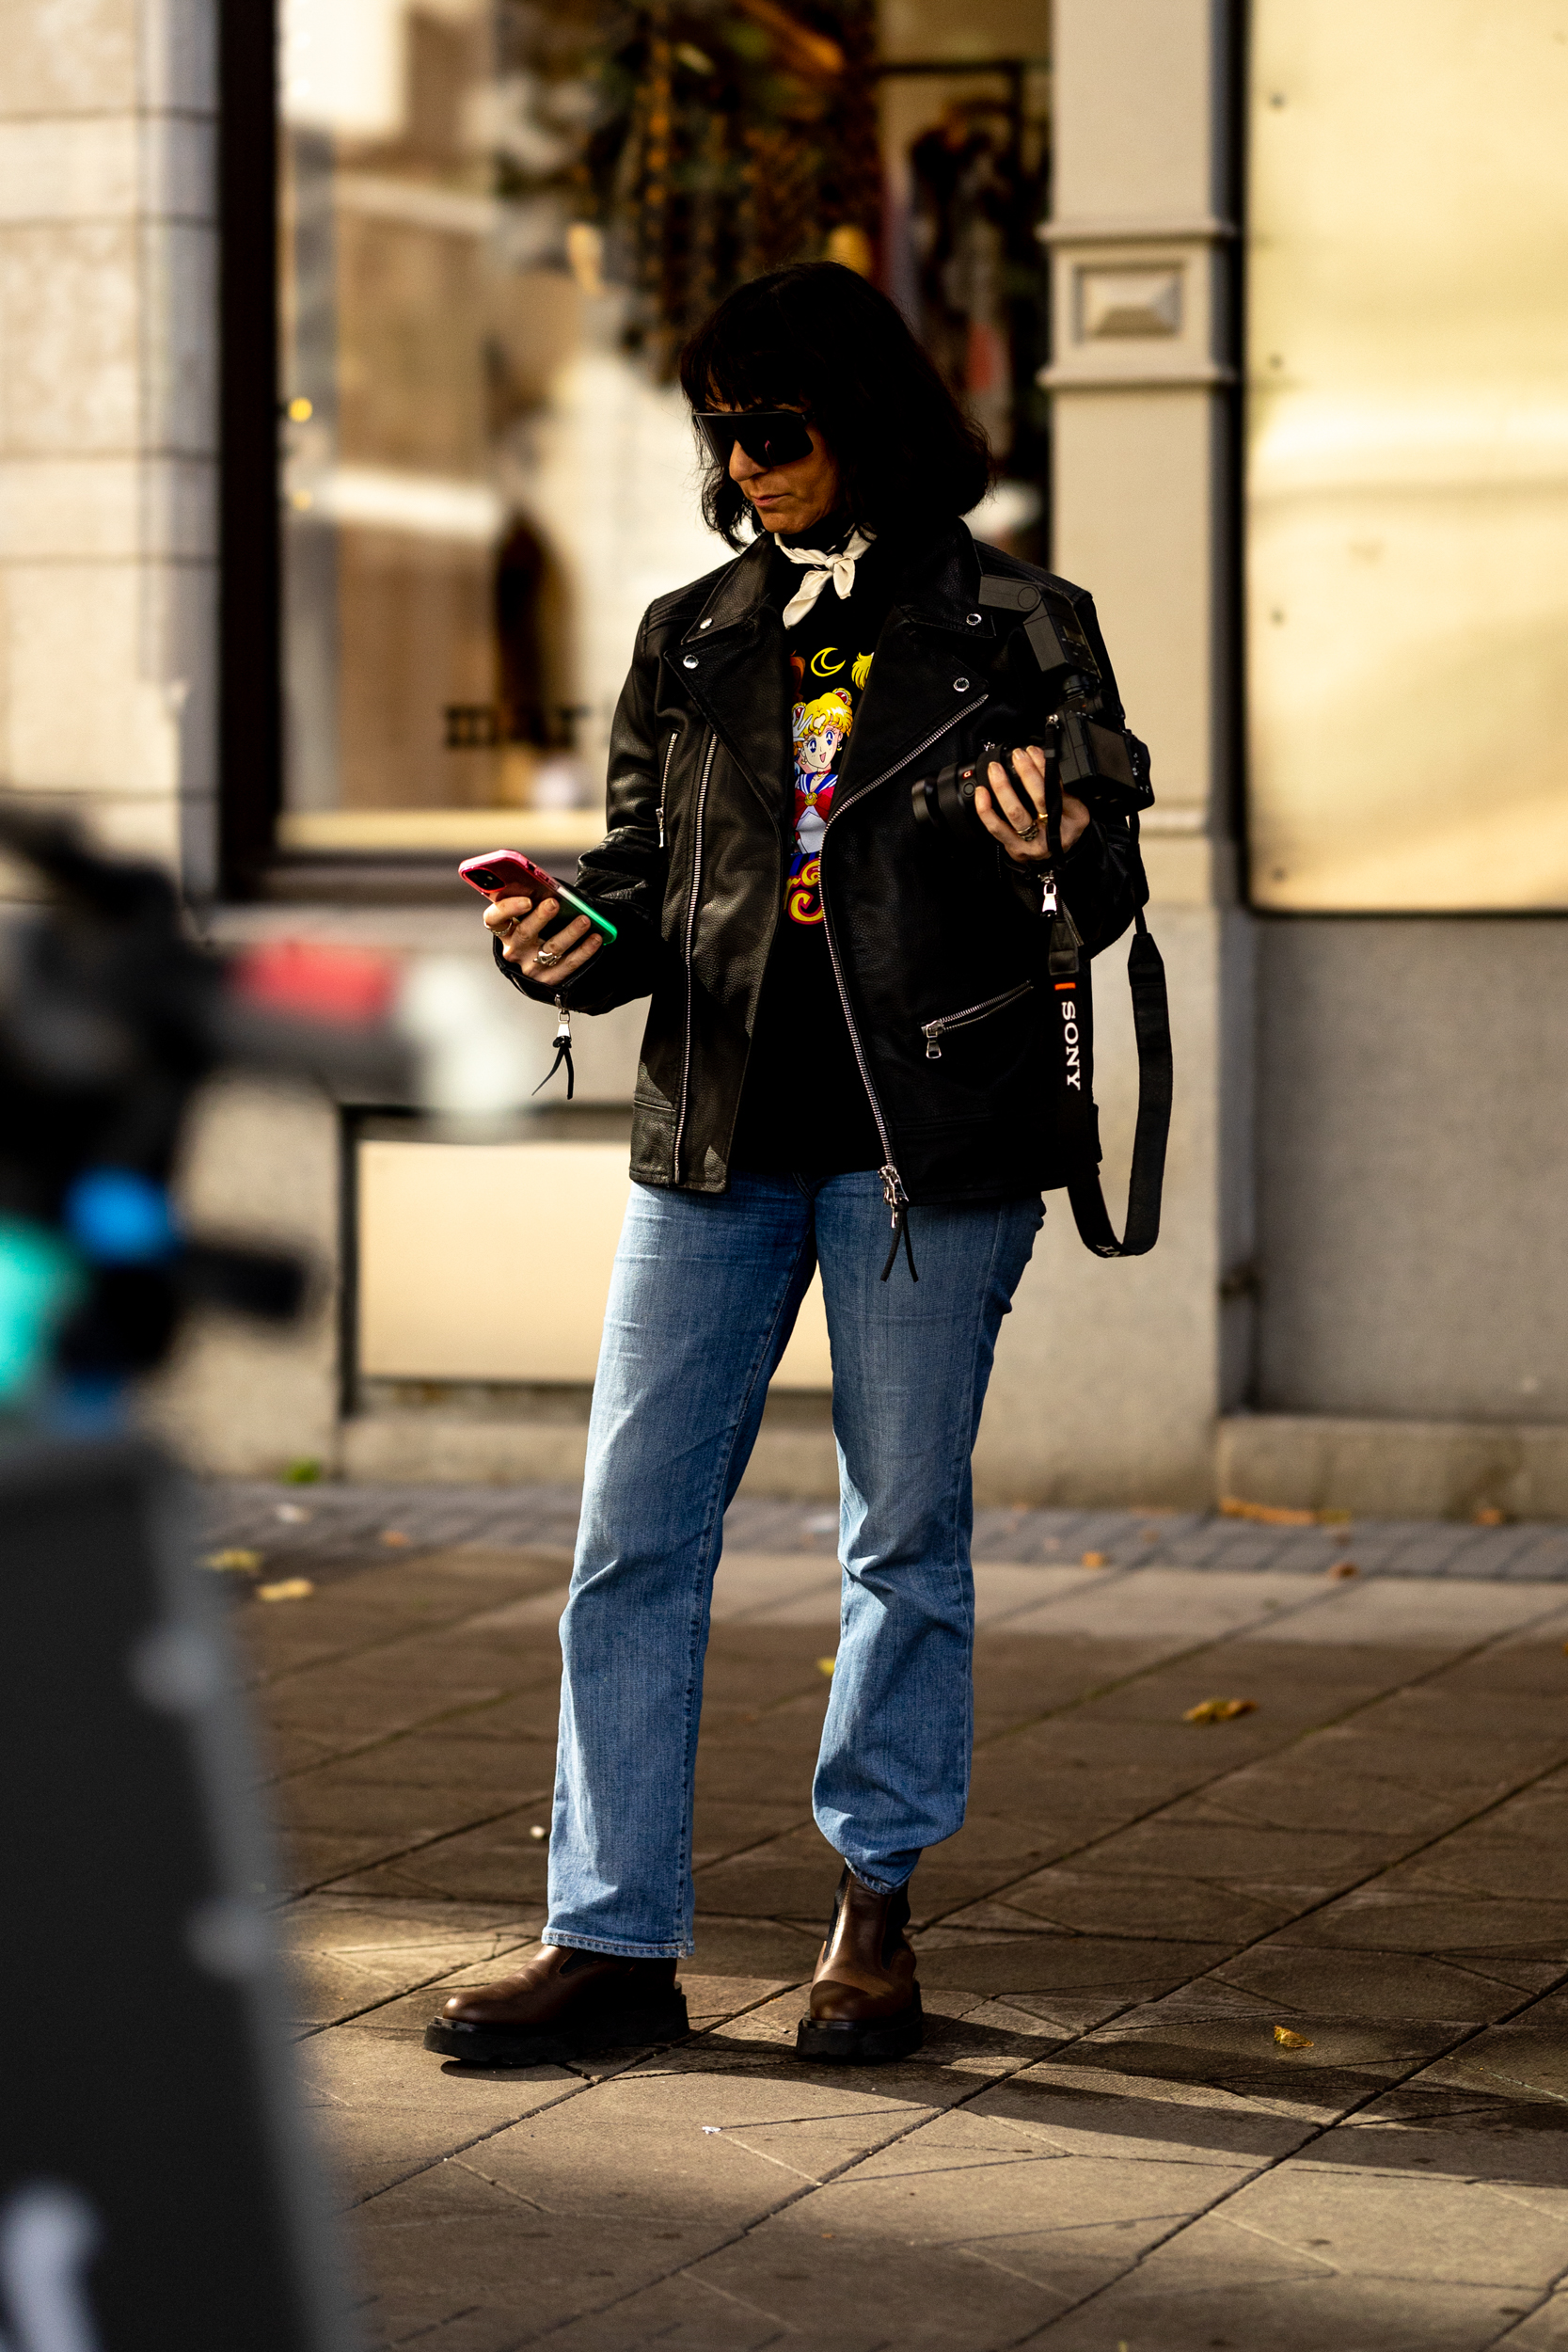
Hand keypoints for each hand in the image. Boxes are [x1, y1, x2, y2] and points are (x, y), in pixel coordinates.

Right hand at [482, 892, 602, 985]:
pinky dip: (584, 950)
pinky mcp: (549, 980)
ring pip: (551, 949)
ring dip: (570, 932)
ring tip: (585, 919)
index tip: (526, 900)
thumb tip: (550, 887)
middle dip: (540, 917)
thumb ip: (533, 902)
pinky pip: (569, 964)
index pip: (494, 919)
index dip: (507, 909)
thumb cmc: (539, 930)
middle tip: (554, 903)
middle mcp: (514, 951)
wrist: (543, 966)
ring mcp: (531, 967)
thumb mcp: (529, 918)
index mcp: (505, 931)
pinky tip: (596, 938)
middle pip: (524, 933)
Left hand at [973, 744, 1089, 865]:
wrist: (1053, 855)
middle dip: (1027, 773)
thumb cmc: (1064, 827)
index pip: (1058, 790)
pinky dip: (986, 809)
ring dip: (1003, 788)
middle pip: (1039, 800)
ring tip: (996, 770)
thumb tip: (1041, 758)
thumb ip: (1062, 787)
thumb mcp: (1076, 808)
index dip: (1044, 768)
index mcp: (1072, 820)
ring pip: (1015, 814)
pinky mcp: (1012, 847)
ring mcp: (1031, 843)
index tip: (1034, 752)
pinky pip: (996, 828)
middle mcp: (1052, 834)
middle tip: (1018, 755)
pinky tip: (981, 793)